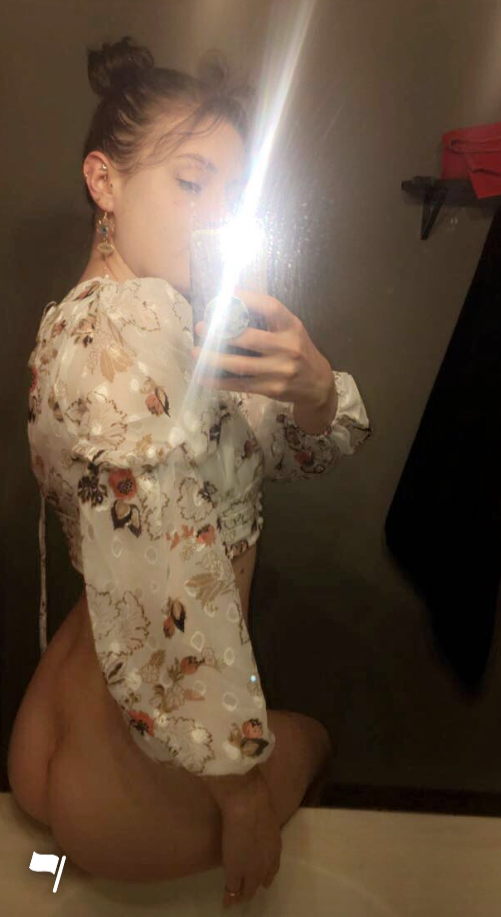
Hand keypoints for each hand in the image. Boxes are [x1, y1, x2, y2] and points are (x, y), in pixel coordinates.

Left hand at [191, 287, 333, 409]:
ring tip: (196, 352)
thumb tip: (233, 305)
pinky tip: (204, 376)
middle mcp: (288, 348)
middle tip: (201, 327)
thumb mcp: (291, 331)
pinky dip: (220, 381)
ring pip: (240, 365)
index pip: (270, 308)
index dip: (248, 299)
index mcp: (292, 327)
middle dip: (221, 333)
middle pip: (249, 338)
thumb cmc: (299, 351)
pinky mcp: (271, 389)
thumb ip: (270, 320)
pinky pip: (240, 384)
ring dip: (214, 359)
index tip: (226, 294)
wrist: (318, 384)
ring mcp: (280, 371)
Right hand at [217, 769, 281, 906]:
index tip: (264, 879)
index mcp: (274, 844)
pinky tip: (226, 902)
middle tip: (248, 891)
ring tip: (236, 899)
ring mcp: (253, 867)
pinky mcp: (237, 872)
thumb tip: (254, 805)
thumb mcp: (262, 807)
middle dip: (255, 886)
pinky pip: (233, 888)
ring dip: (242, 894)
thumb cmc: (254, 796)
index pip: (272, 865)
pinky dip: (229, 897)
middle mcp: (268, 859)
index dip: (266, 873)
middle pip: (262, 880)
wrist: (247, 802)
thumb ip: (260, 813)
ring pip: (249, 888)